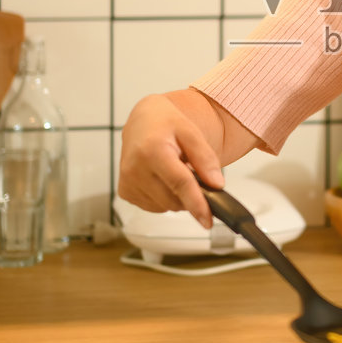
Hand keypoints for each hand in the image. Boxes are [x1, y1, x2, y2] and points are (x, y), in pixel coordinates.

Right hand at [117, 93, 224, 228]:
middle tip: (191, 173)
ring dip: (176, 196)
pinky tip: (161, 179)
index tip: (207, 220)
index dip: (196, 203)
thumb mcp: (191, 133)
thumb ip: (206, 159)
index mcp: (152, 150)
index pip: (179, 183)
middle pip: (173, 199)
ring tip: (173, 171)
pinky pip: (153, 207)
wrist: (143, 122)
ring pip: (164, 206)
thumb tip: (217, 184)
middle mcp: (135, 168)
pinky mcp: (125, 192)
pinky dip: (163, 198)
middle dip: (189, 194)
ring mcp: (127, 182)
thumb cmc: (166, 125)